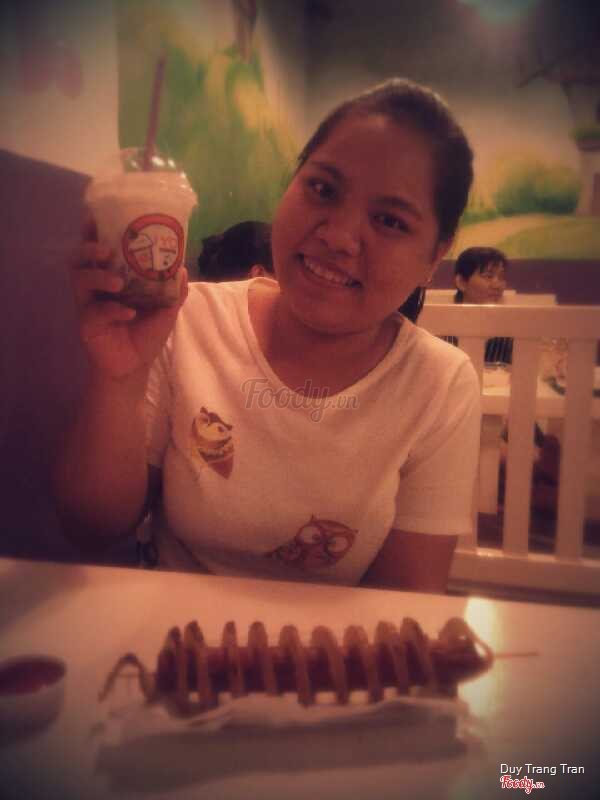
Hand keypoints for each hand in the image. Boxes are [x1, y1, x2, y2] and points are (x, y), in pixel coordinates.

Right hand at [71, 219, 187, 379]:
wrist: (135, 366)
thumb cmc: (146, 333)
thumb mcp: (166, 310)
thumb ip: (174, 290)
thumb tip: (182, 267)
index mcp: (112, 276)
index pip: (98, 248)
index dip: (94, 232)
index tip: (96, 217)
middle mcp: (96, 286)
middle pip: (79, 258)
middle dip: (89, 248)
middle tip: (106, 250)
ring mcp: (88, 304)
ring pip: (80, 279)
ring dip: (98, 276)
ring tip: (118, 282)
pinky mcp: (86, 324)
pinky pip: (95, 311)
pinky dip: (113, 310)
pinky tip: (128, 313)